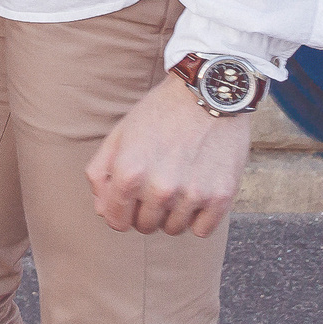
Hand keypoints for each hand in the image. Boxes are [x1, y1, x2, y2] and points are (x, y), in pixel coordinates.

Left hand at [85, 73, 253, 236]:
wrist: (207, 93)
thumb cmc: (160, 112)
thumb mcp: (120, 134)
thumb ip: (101, 173)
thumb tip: (103, 211)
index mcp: (129, 173)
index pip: (116, 220)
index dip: (119, 212)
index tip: (128, 202)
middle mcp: (160, 188)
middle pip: (145, 226)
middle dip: (146, 211)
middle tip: (155, 184)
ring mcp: (192, 194)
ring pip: (174, 229)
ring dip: (172, 214)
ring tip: (177, 183)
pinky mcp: (221, 196)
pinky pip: (202, 230)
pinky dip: (198, 217)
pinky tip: (197, 191)